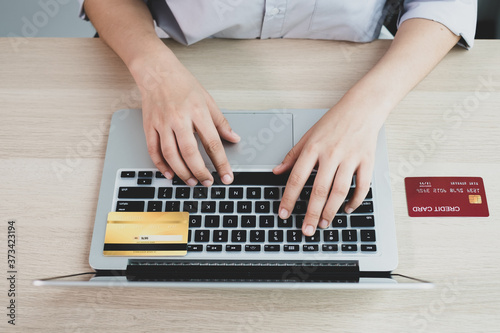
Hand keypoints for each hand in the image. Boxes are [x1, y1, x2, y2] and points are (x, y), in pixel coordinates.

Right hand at [133, 49, 239, 185]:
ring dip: (182, 172)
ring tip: (192, 181)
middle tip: (207, 183)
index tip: (227, 176)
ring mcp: (162, 123)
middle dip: (200, 172)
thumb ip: (221, 122)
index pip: (212, 143)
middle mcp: (179, 118)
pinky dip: (161, 165)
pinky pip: (154, 150)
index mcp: (198, 112)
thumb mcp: (208, 100)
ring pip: (171, 154)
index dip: (221, 163)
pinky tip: (170, 173)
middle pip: (190, 152)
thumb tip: (234, 138)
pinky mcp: (149, 126)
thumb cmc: (183, 84)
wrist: (157, 71)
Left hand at [273, 104, 380, 235]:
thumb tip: (277, 171)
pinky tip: (347, 209)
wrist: (362, 107)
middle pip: (319, 189)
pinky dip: (355, 201)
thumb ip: (292, 155)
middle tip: (306, 230)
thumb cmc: (334, 121)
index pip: (297, 178)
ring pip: (340, 190)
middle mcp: (331, 153)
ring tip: (324, 224)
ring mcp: (351, 158)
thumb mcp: (308, 135)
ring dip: (331, 211)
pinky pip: (362, 186)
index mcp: (314, 147)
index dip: (289, 198)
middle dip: (311, 213)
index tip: (284, 214)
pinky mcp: (367, 161)